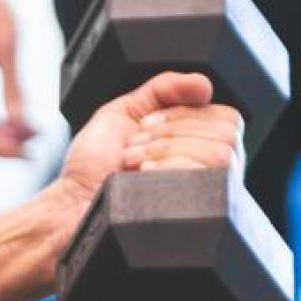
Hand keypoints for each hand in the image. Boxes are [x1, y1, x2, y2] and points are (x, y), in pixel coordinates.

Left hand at [59, 71, 243, 215]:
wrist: (73, 204)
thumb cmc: (94, 166)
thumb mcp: (126, 111)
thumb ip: (165, 89)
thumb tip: (205, 83)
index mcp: (198, 147)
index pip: (226, 117)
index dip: (183, 115)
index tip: (145, 124)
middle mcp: (210, 174)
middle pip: (226, 134)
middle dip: (169, 133)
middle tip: (136, 148)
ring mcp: (207, 199)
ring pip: (220, 154)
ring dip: (165, 151)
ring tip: (136, 165)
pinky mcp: (199, 217)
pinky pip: (207, 179)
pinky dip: (170, 168)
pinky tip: (144, 178)